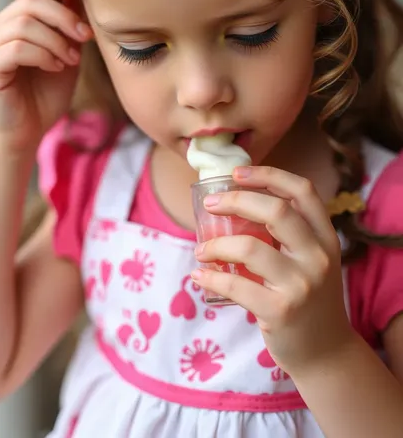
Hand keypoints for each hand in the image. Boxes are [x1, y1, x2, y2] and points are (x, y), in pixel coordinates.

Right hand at [0, 0, 91, 153]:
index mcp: (13, 24)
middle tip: (86, 37)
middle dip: (65, 16)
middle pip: (31, 3)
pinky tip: (56, 68)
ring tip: (71, 60)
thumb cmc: (43, 97)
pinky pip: (16, 49)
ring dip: (56, 41)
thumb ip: (70, 31)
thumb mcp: (65, 58)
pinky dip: (42, 55)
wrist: (26, 134)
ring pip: (24, 25)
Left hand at [191, 166, 353, 377]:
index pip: (303, 191)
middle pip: (276, 210)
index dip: (269, 174)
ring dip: (215, 245)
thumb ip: (288, 235)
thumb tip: (234, 205)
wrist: (325, 352)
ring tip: (201, 251)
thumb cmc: (308, 298)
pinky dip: (210, 277)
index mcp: (325, 237)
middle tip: (210, 204)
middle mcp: (318, 256)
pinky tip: (199, 276)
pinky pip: (235, 285)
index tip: (238, 173)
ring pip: (249, 247)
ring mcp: (301, 284)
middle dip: (235, 200)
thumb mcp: (311, 260)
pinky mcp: (281, 311)